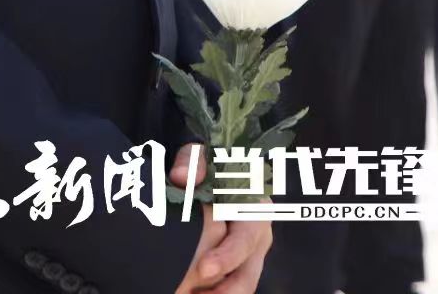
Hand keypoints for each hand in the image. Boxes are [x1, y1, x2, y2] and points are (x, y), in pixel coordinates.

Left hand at [168, 148, 270, 292]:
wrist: (211, 175)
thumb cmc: (209, 166)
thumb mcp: (201, 156)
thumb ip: (192, 161)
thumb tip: (180, 177)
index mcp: (255, 209)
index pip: (246, 239)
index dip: (227, 256)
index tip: (205, 269)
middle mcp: (257, 237)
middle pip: (247, 274)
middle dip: (224, 291)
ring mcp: (248, 257)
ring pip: (240, 287)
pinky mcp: (236, 269)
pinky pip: (228, 288)